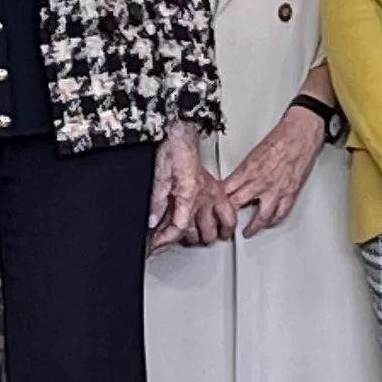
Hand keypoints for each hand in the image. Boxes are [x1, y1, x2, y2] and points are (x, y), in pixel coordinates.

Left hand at [148, 121, 214, 249]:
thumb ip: (156, 203)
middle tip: (168, 239)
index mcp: (190, 194)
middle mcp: (206, 197)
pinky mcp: (219, 190)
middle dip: (182, 239)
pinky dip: (225, 226)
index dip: (166, 239)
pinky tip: (219, 230)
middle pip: (198, 233)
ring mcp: (215, 195)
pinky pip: (229, 215)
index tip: (156, 244)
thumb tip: (152, 222)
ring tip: (192, 237)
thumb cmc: (173, 151)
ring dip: (203, 235)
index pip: (180, 227)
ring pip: (216, 229)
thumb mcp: (160, 176)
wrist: (184, 137)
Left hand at [213, 108, 326, 239]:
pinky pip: (280, 213)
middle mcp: (260, 182)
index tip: (213, 207)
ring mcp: (276, 190)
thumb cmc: (280, 138)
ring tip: (247, 233)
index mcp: (248, 170)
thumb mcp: (253, 153)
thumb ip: (243, 170)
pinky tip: (269, 224)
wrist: (300, 135)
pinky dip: (273, 221)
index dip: (217, 201)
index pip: (226, 191)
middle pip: (238, 205)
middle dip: (229, 217)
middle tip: (224, 224)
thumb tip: (234, 181)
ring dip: (252, 227)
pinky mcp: (289, 193)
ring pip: (261, 216)